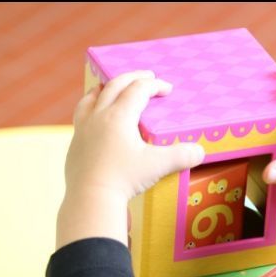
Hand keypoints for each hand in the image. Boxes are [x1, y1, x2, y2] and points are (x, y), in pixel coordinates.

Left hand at [57, 71, 204, 248]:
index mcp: (119, 116)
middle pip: (115, 85)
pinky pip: (82, 116)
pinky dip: (92, 107)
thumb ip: (182, 156)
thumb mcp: (157, 166)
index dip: (155, 85)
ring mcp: (83, 129)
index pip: (139, 90)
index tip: (167, 89)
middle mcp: (99, 116)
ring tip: (113, 87)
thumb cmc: (124, 180)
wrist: (90, 199)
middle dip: (133, 77)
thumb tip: (200, 152)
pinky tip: (96, 117)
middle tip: (147, 76)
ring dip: (106, 87)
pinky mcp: (75, 143)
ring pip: (92, 97)